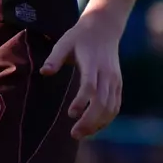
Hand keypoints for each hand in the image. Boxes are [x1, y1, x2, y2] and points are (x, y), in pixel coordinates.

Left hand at [42, 9, 124, 138]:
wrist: (103, 29)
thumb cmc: (79, 37)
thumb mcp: (63, 43)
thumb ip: (54, 58)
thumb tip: (44, 72)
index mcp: (93, 64)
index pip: (90, 87)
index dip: (82, 102)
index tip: (71, 114)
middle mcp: (107, 74)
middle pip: (102, 102)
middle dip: (89, 120)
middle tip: (74, 134)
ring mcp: (115, 80)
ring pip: (111, 107)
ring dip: (98, 123)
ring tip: (80, 134)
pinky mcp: (118, 84)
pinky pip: (116, 105)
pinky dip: (107, 118)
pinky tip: (94, 128)